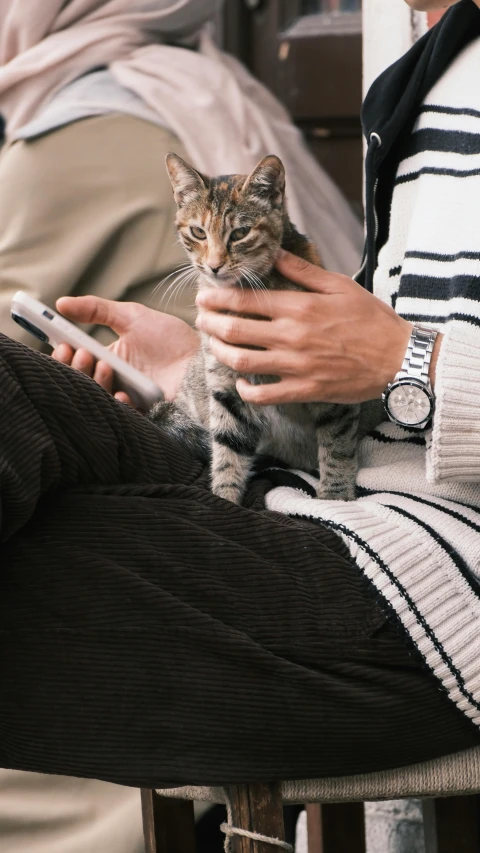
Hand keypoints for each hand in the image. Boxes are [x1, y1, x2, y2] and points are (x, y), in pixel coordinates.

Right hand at [52, 296, 198, 405]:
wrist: (201, 360)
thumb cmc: (169, 338)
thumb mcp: (132, 317)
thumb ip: (97, 309)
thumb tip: (61, 302)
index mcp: (106, 359)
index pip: (76, 361)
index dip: (65, 355)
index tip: (63, 344)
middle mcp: (113, 380)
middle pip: (81, 380)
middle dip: (76, 367)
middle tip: (83, 353)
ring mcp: (126, 397)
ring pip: (97, 397)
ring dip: (95, 381)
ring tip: (104, 365)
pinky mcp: (142, 413)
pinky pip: (122, 415)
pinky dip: (118, 404)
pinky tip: (123, 394)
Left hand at [196, 249, 416, 405]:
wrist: (398, 359)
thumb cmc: (372, 320)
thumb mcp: (340, 286)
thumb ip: (303, 272)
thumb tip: (276, 253)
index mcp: (299, 307)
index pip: (246, 300)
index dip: (218, 298)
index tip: (203, 297)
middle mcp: (291, 336)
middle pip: (234, 329)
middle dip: (209, 323)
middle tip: (200, 320)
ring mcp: (296, 366)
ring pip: (241, 361)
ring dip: (219, 353)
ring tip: (213, 346)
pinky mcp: (304, 390)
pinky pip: (264, 395)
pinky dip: (246, 390)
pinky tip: (241, 383)